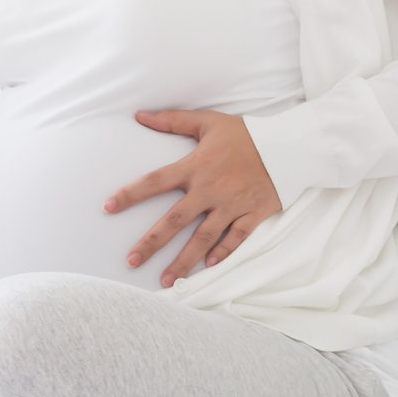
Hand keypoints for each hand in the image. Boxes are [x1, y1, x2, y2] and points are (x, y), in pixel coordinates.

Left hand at [102, 109, 282, 287]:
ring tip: (166, 281)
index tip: (108, 207)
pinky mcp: (253, 215)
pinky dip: (222, 253)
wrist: (290, 145)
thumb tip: (139, 115)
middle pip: (174, 220)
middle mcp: (209, 190)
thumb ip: (171, 120)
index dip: (130, 194)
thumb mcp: (207, 121)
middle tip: (131, 260)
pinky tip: (207, 267)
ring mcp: (231, 205)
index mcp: (194, 167)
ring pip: (202, 239)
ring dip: (183, 261)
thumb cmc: (245, 133)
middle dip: (151, 242)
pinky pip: (235, 239)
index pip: (154, 182)